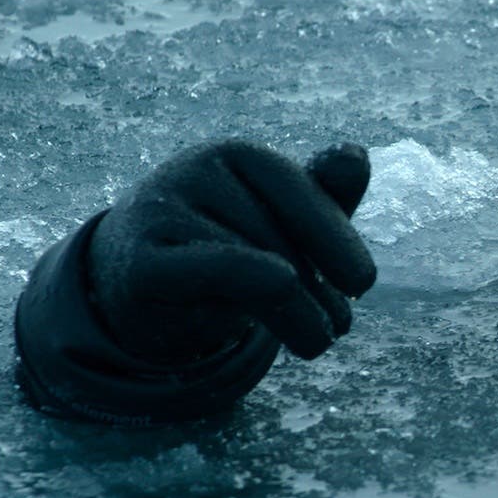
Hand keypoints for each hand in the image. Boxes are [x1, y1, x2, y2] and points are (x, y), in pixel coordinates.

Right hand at [88, 140, 375, 365]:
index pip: (300, 191)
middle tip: (339, 327)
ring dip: (295, 310)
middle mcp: (195, 170)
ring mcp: (162, 209)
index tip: (362, 285)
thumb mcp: (279, 223)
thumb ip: (324, 195)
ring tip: (317, 341)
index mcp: (236, 156)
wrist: (134, 283)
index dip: (336, 239)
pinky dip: (251, 280)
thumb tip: (355, 156)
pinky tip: (282, 294)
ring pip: (253, 259)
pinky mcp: (140, 259)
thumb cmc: (224, 246)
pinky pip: (212, 269)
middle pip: (278, 235)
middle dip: (316, 287)